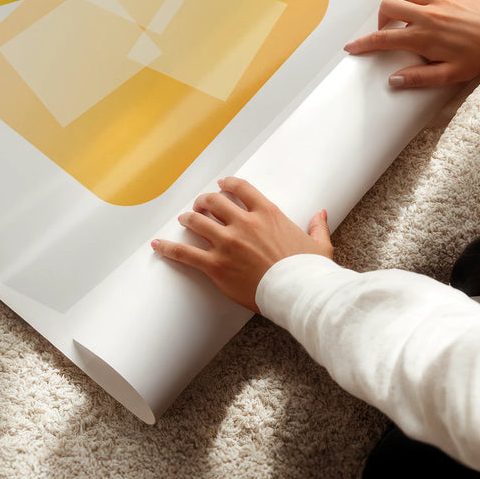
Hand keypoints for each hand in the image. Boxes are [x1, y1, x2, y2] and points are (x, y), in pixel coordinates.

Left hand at [150, 177, 332, 312]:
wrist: (300, 294)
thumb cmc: (310, 271)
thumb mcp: (319, 245)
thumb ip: (317, 226)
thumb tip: (321, 214)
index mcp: (267, 214)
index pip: (240, 189)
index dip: (227, 185)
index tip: (221, 185)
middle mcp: (244, 223)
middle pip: (213, 202)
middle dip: (204, 201)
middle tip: (199, 205)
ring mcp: (227, 243)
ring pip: (197, 221)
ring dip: (188, 218)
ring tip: (183, 219)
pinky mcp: (216, 266)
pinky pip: (185, 253)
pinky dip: (169, 247)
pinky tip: (158, 244)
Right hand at [343, 0, 479, 87]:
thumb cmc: (479, 57)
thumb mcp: (450, 75)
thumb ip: (419, 77)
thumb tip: (393, 80)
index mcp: (423, 37)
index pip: (383, 39)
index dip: (363, 43)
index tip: (351, 47)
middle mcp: (426, 14)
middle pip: (388, 7)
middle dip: (381, 18)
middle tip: (388, 30)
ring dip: (399, 2)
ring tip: (405, 15)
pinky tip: (427, 5)